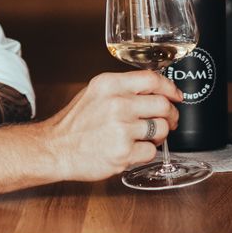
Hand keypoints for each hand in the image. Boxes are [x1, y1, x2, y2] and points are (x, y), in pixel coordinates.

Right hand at [41, 71, 183, 180]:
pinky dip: (146, 152)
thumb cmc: (75, 123)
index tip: (176, 96)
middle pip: (163, 105)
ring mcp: (121, 129)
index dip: (170, 88)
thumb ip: (123, 88)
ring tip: (145, 137)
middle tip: (169, 121)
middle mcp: (117, 104)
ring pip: (161, 129)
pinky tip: (132, 150)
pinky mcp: (123, 153)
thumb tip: (155, 90)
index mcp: (110, 85)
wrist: (55, 149)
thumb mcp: (95, 93)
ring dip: (158, 135)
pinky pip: (151, 151)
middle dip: (171, 115)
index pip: (152, 79)